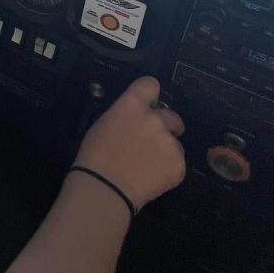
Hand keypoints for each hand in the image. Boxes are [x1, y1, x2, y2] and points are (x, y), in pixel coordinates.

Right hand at [75, 77, 185, 209]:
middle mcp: (155, 119)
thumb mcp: (104, 124)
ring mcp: (169, 142)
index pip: (151, 84)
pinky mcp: (179, 164)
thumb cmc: (94, 155)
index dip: (150, 95)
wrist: (105, 188)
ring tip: (147, 167)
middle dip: (165, 126)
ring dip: (165, 150)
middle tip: (150, 143)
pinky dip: (168, 170)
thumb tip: (136, 120)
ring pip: (175, 143)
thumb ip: (125, 116)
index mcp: (132, 105)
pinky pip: (177, 163)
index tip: (148, 105)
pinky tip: (152, 178)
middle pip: (172, 115)